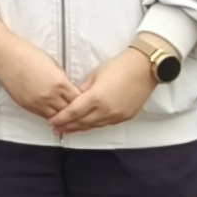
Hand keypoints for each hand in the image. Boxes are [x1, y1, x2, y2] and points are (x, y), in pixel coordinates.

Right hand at [0, 36, 77, 123]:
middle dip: (72, 109)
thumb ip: (62, 78)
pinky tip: (50, 111)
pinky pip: (42, 115)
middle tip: (73, 109)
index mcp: (60, 83)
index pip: (78, 99)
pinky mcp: (27, 105)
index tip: (81, 100)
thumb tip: (67, 87)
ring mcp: (37, 102)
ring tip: (63, 113)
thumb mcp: (53, 64)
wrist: (6, 56)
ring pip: (56, 117)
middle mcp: (50, 95)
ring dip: (60, 115)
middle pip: (68, 111)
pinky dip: (48, 114)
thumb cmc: (27, 55)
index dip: (80, 100)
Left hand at [49, 45, 165, 134]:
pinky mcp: (125, 117)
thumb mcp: (94, 75)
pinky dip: (94, 125)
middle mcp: (106, 110)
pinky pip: (105, 124)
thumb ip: (82, 89)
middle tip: (55, 128)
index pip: (73, 112)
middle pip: (82, 122)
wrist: (144, 68)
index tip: (51, 121)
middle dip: (67, 126)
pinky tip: (87, 125)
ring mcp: (117, 115)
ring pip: (93, 125)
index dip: (61, 118)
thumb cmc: (120, 67)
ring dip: (79, 128)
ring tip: (67, 129)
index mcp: (96, 98)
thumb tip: (73, 99)